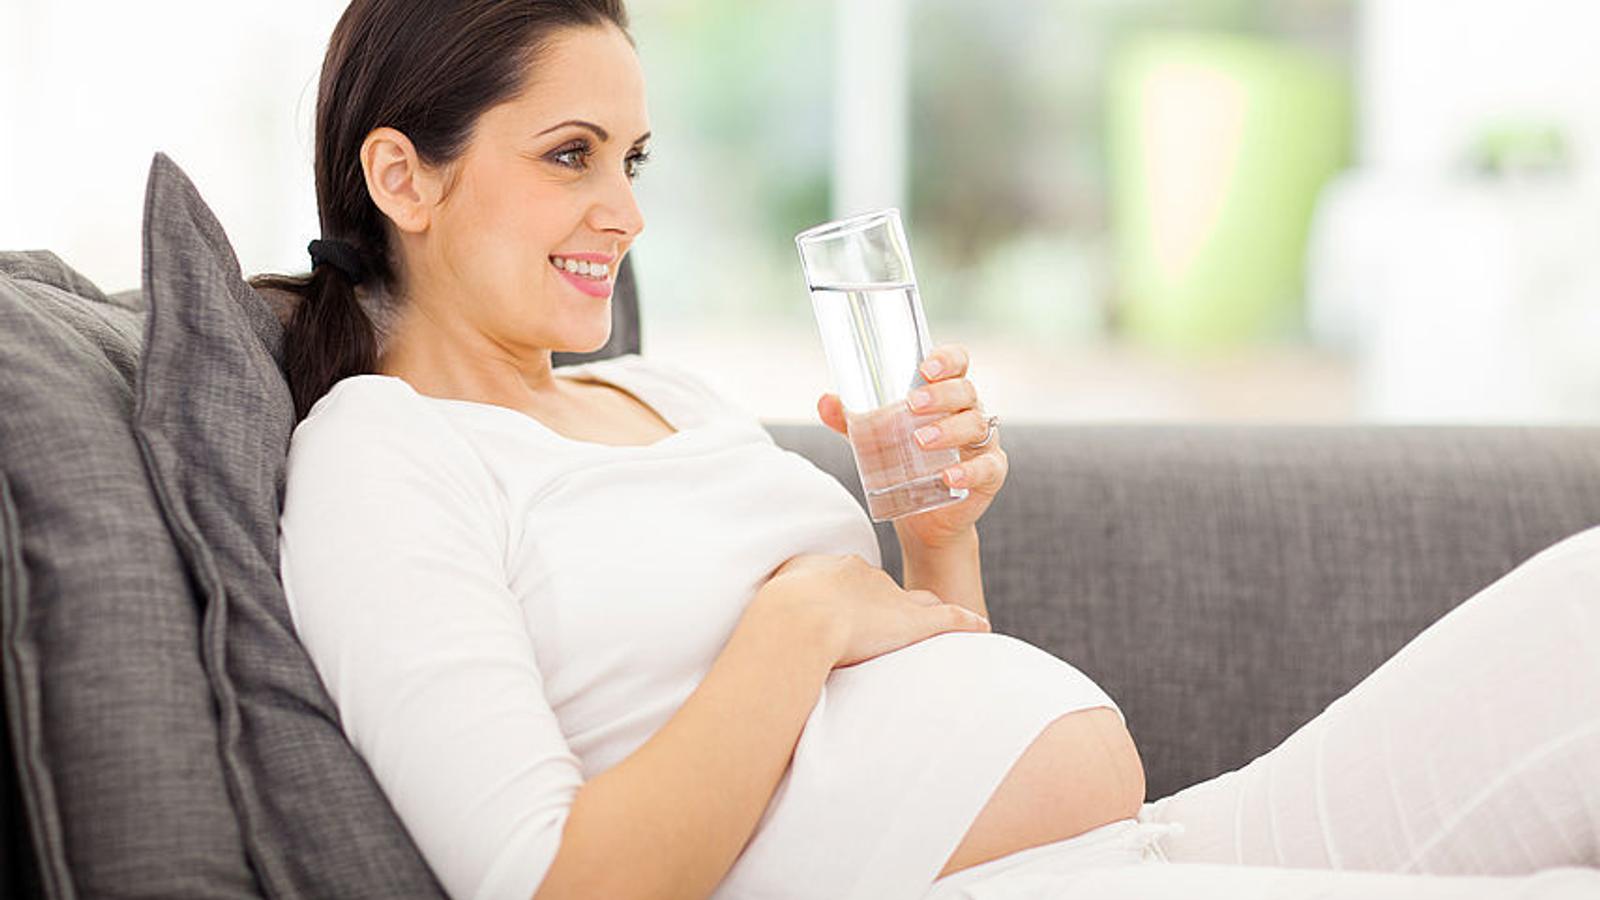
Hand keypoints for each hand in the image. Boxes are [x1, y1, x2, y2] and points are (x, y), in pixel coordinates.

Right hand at [757, 553, 989, 668]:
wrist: (799, 618)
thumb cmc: (778, 611)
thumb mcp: (776, 589)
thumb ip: (784, 590)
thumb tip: (775, 604)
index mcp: (837, 571)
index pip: (854, 580)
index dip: (855, 595)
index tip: (851, 608)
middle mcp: (869, 578)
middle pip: (888, 590)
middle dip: (889, 604)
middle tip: (887, 621)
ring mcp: (894, 598)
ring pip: (921, 601)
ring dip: (928, 613)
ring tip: (937, 625)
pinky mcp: (915, 621)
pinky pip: (950, 619)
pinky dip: (966, 622)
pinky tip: (980, 628)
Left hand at [816, 343, 1007, 548]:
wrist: (925, 517)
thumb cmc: (905, 464)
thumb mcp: (876, 440)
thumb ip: (851, 421)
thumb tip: (824, 401)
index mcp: (947, 395)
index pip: (958, 363)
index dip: (947, 359)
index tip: (925, 367)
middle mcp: (969, 412)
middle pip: (965, 391)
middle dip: (941, 395)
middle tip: (913, 405)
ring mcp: (983, 443)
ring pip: (975, 426)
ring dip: (948, 430)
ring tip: (920, 441)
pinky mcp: (989, 474)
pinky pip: (987, 468)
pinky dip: (969, 472)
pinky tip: (948, 477)